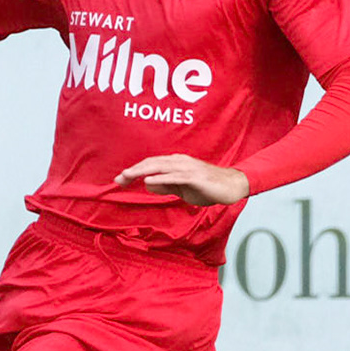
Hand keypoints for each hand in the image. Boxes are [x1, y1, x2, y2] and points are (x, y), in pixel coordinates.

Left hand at [114, 155, 247, 205]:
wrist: (231, 186)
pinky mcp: (195, 177)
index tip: (120, 179)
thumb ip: (166, 186)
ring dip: (142, 171)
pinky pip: (175, 177)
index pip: (151, 164)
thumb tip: (148, 185)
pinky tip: (149, 181)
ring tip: (127, 175)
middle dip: (133, 171)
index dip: (135, 170)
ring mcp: (187, 168)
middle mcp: (179, 162)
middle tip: (118, 179)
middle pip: (152, 163)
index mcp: (176, 163)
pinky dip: (161, 178)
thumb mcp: (182, 188)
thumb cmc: (208, 186)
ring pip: (160, 167)